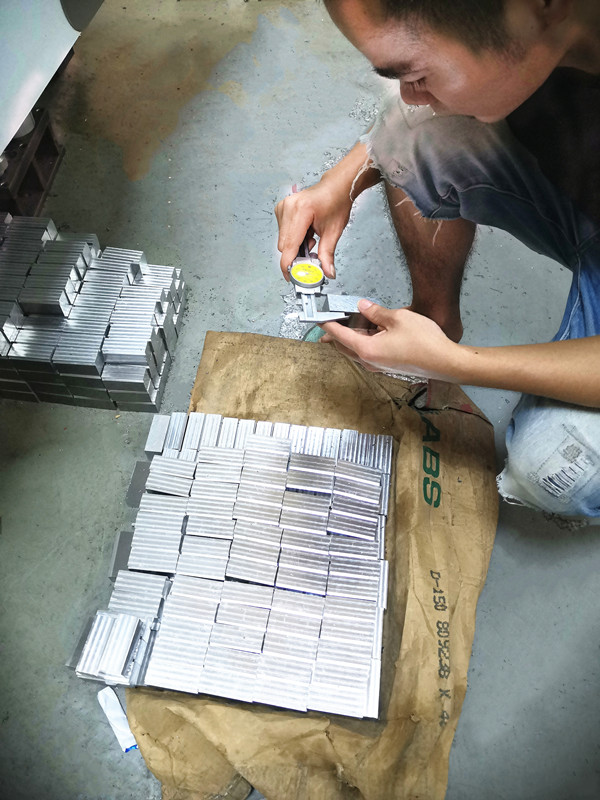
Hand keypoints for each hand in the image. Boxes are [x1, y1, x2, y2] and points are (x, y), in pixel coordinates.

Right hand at [275, 178, 352, 279]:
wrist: (335, 187)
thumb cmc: (336, 202)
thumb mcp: (334, 231)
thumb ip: (327, 254)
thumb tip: (327, 272)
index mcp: (301, 210)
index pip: (289, 245)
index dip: (289, 264)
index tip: (290, 276)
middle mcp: (288, 207)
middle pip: (284, 245)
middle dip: (297, 254)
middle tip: (313, 251)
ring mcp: (283, 206)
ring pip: (282, 240)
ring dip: (296, 246)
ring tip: (311, 237)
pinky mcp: (281, 208)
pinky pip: (282, 233)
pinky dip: (294, 238)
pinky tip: (305, 232)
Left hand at [320, 299, 462, 381]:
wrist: (444, 362)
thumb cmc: (424, 343)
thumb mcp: (398, 318)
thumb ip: (377, 312)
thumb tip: (363, 306)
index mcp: (366, 349)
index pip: (339, 335)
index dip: (327, 324)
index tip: (318, 318)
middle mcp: (369, 361)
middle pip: (344, 345)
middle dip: (336, 332)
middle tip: (332, 319)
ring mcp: (378, 365)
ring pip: (357, 350)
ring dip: (353, 336)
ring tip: (356, 320)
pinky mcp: (387, 366)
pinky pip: (369, 353)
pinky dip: (365, 341)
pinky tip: (373, 330)